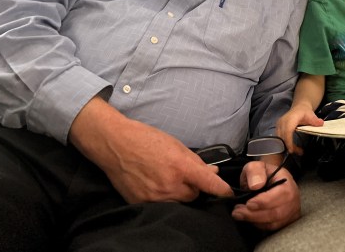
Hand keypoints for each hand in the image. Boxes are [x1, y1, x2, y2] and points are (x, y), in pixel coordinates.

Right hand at [69, 97, 233, 203]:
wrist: (115, 144)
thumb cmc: (146, 139)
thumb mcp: (175, 144)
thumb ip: (195, 161)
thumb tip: (212, 173)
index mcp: (179, 166)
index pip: (208, 184)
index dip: (221, 190)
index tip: (229, 194)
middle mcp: (169, 185)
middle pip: (193, 196)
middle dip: (192, 187)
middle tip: (180, 174)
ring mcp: (155, 197)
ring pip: (178, 203)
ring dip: (178, 193)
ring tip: (165, 178)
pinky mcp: (142, 204)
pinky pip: (162, 206)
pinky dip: (162, 198)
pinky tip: (154, 183)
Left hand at [231, 161, 300, 230]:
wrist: (268, 180)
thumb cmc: (262, 174)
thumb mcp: (255, 166)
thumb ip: (255, 171)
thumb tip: (255, 185)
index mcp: (287, 182)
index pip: (281, 194)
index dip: (264, 201)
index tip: (248, 204)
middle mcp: (293, 198)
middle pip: (277, 213)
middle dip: (255, 214)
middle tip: (238, 212)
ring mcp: (291, 211)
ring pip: (274, 223)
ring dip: (255, 221)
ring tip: (240, 214)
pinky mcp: (287, 221)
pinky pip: (273, 228)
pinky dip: (259, 225)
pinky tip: (249, 218)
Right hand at [276, 106, 322, 153]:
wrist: (299, 107)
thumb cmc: (305, 112)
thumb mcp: (311, 115)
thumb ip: (315, 120)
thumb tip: (321, 123)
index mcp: (291, 118)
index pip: (287, 130)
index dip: (288, 140)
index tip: (291, 150)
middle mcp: (283, 121)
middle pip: (282, 136)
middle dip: (289, 146)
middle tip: (298, 152)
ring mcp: (279, 124)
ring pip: (280, 138)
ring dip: (288, 146)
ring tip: (298, 151)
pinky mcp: (278, 127)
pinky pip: (280, 137)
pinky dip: (286, 143)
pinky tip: (293, 147)